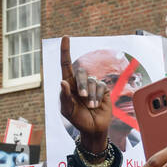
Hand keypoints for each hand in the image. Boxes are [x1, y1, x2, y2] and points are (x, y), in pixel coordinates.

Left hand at [59, 36, 112, 153]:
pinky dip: (97, 96)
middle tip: (82, 97)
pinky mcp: (103, 89)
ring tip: (89, 106)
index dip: (65, 51)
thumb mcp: (67, 110)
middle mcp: (80, 82)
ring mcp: (92, 85)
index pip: (66, 64)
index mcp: (69, 84)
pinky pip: (100, 86)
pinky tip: (96, 105)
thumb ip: (64, 96)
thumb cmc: (77, 119)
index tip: (65, 37)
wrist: (92, 129)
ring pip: (92, 80)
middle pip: (80, 72)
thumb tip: (63, 81)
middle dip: (81, 85)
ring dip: (90, 95)